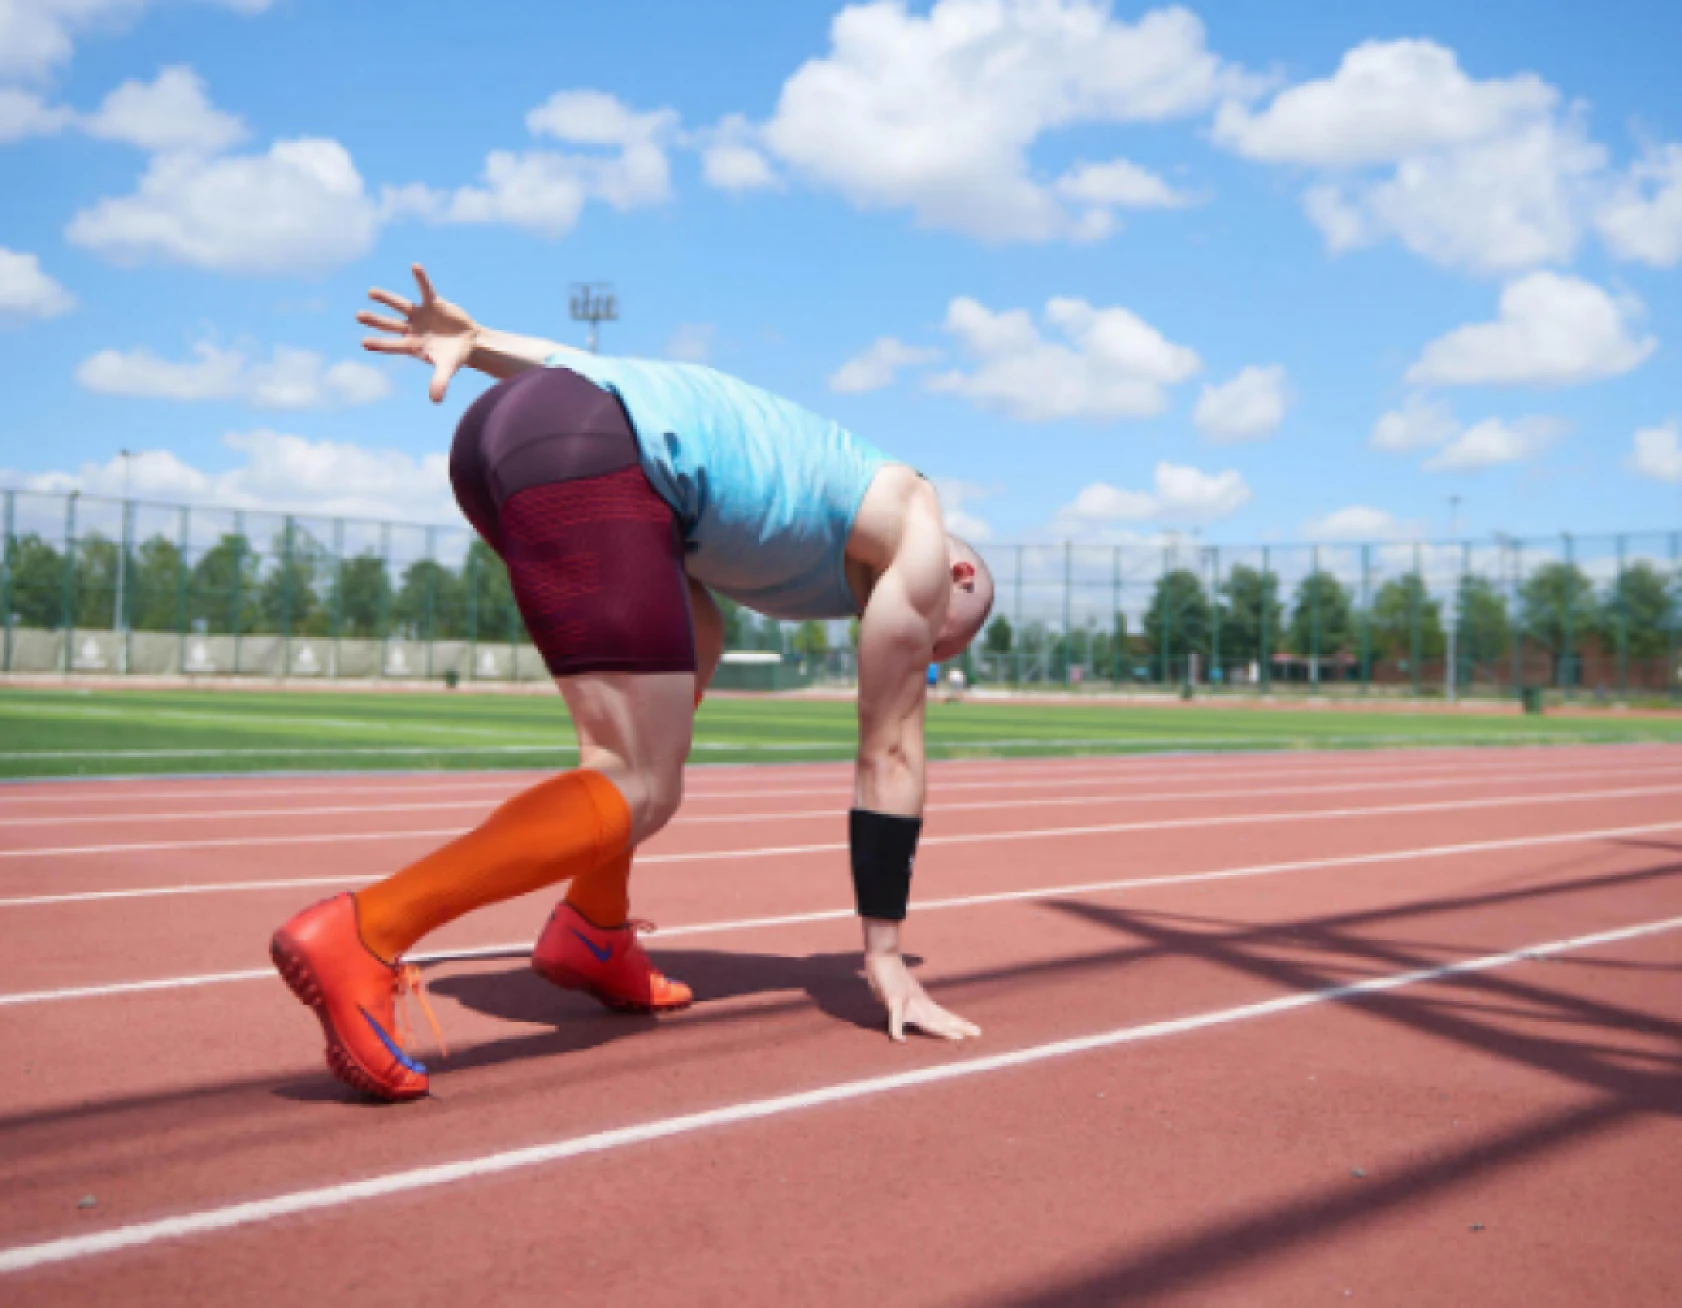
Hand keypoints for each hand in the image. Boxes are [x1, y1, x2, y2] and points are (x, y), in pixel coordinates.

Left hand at [357, 264, 478, 401]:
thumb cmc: (454, 357)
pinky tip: (415, 266)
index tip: (365, 343)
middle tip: (358, 316)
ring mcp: (420, 315)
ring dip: (387, 299)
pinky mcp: (433, 303)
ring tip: (371, 293)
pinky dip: (421, 279)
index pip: (393, 345)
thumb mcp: (448, 369)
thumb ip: (440, 383)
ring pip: (400, 306)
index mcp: (413, 346)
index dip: (381, 344)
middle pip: (390, 325)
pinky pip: (425, 289)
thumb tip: (436, 401)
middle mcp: (412, 329)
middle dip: (376, 321)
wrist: (469, 343)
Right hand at [863, 951, 981, 1042]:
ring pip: (927, 1019)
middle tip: (978, 1033)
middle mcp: (919, 1002)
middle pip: (941, 1018)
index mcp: (923, 1002)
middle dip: (959, 1026)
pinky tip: (900, 1040)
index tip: (974, 1031)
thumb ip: (910, 1005)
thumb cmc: (891, 977)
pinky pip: (895, 1017)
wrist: (884, 956)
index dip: (958, 1023)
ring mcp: (907, 1001)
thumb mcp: (904, 993)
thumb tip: (913, 1013)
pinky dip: (897, 1028)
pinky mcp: (893, 1000)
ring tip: (957, 1038)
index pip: (944, 1015)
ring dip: (941, 1029)